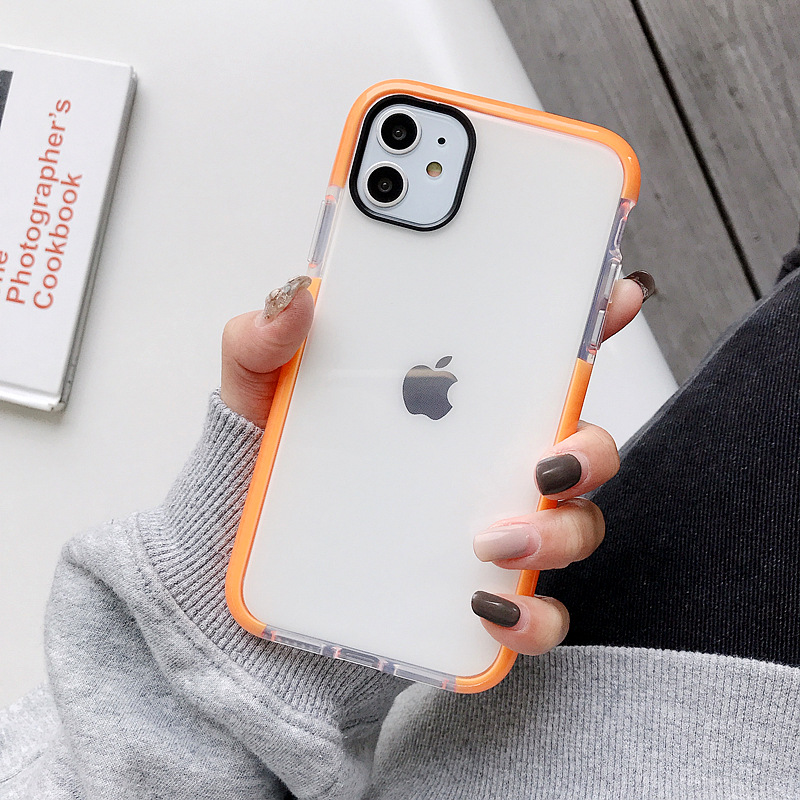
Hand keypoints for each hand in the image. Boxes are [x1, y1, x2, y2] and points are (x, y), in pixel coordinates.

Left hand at [221, 272, 652, 656]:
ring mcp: (489, 529)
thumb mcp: (254, 394)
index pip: (535, 354)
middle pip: (579, 445)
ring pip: (574, 527)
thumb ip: (265, 340)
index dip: (589, 320)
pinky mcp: (477, 596)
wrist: (239, 571)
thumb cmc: (265, 471)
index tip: (618, 295)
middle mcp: (485, 461)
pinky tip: (486, 607)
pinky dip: (530, 617)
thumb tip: (302, 294)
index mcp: (452, 400)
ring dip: (557, 533)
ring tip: (490, 540)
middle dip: (588, 452)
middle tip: (545, 463)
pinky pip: (538, 614)